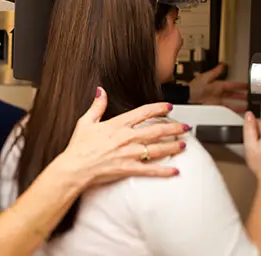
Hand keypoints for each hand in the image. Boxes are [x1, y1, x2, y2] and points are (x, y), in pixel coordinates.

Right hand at [59, 87, 190, 188]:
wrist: (75, 168)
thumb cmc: (79, 147)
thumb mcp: (86, 122)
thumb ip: (97, 105)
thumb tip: (100, 90)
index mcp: (117, 125)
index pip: (143, 113)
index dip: (158, 108)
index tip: (169, 106)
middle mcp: (127, 138)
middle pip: (156, 130)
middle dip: (173, 128)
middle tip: (185, 127)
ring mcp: (129, 154)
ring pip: (157, 149)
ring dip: (173, 146)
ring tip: (183, 144)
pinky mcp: (129, 169)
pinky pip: (151, 170)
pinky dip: (164, 171)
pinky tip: (175, 170)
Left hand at [189, 63, 247, 112]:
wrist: (186, 99)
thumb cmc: (193, 88)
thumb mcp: (205, 77)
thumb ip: (215, 72)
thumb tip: (222, 65)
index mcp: (217, 85)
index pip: (232, 85)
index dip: (240, 85)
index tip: (248, 85)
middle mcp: (218, 93)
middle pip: (233, 94)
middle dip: (242, 95)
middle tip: (252, 96)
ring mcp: (217, 101)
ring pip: (231, 103)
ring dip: (239, 104)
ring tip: (248, 105)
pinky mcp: (215, 108)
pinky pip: (226, 109)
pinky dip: (233, 111)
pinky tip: (238, 112)